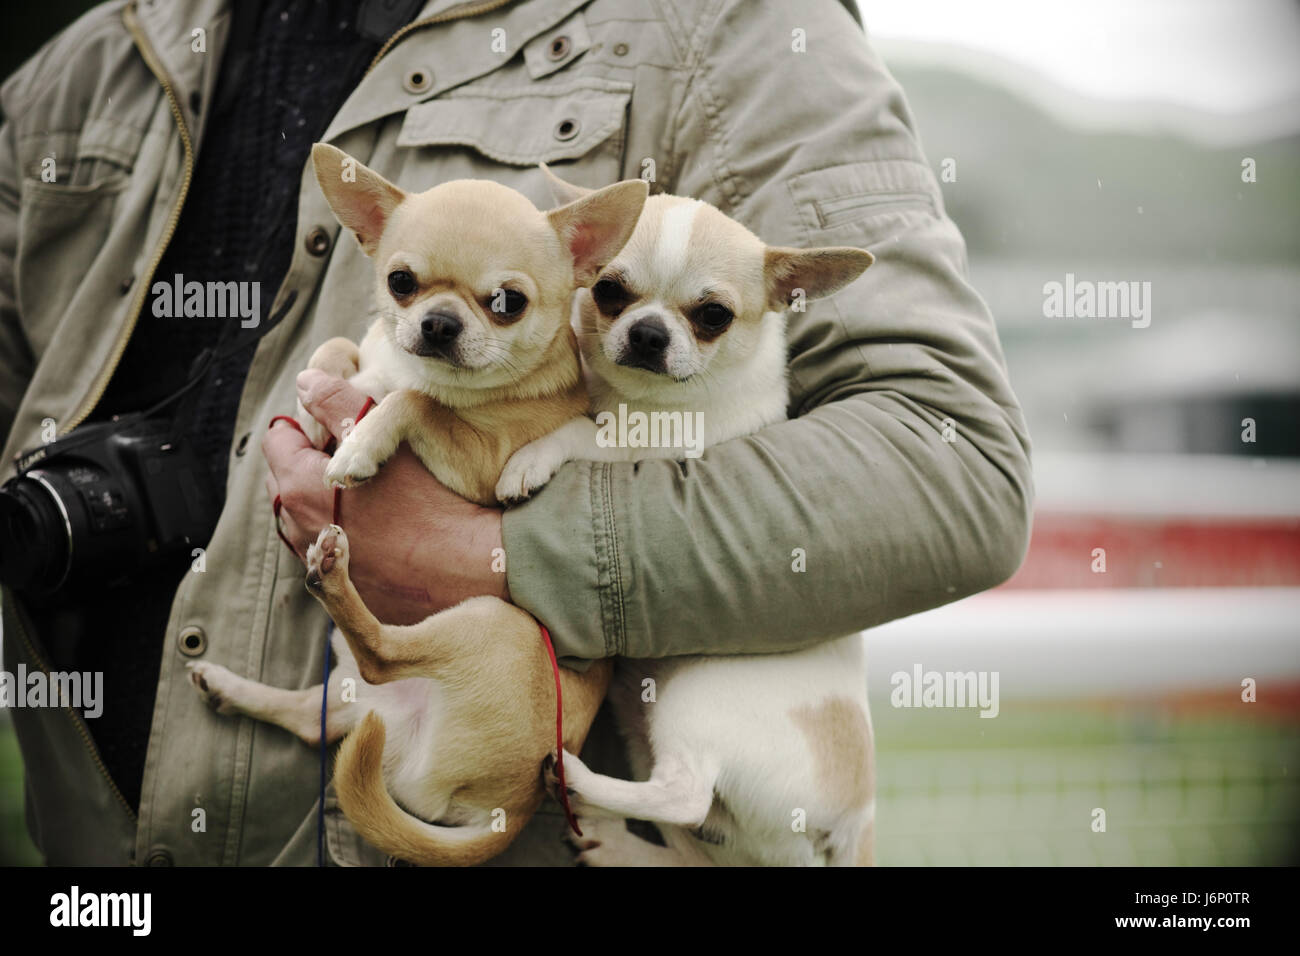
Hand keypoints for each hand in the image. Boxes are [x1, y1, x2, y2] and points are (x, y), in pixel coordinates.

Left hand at [263, 369, 508, 624]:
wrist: (468, 569)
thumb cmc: (433, 498)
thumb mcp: (389, 433)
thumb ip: (339, 400)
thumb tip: (305, 381)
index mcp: (298, 485)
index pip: (278, 438)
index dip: (309, 424)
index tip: (343, 427)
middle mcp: (296, 528)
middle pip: (285, 477)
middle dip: (310, 462)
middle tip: (359, 455)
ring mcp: (315, 562)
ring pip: (302, 514)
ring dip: (322, 499)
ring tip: (370, 493)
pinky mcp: (336, 588)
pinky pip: (323, 547)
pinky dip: (338, 532)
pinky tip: (378, 528)